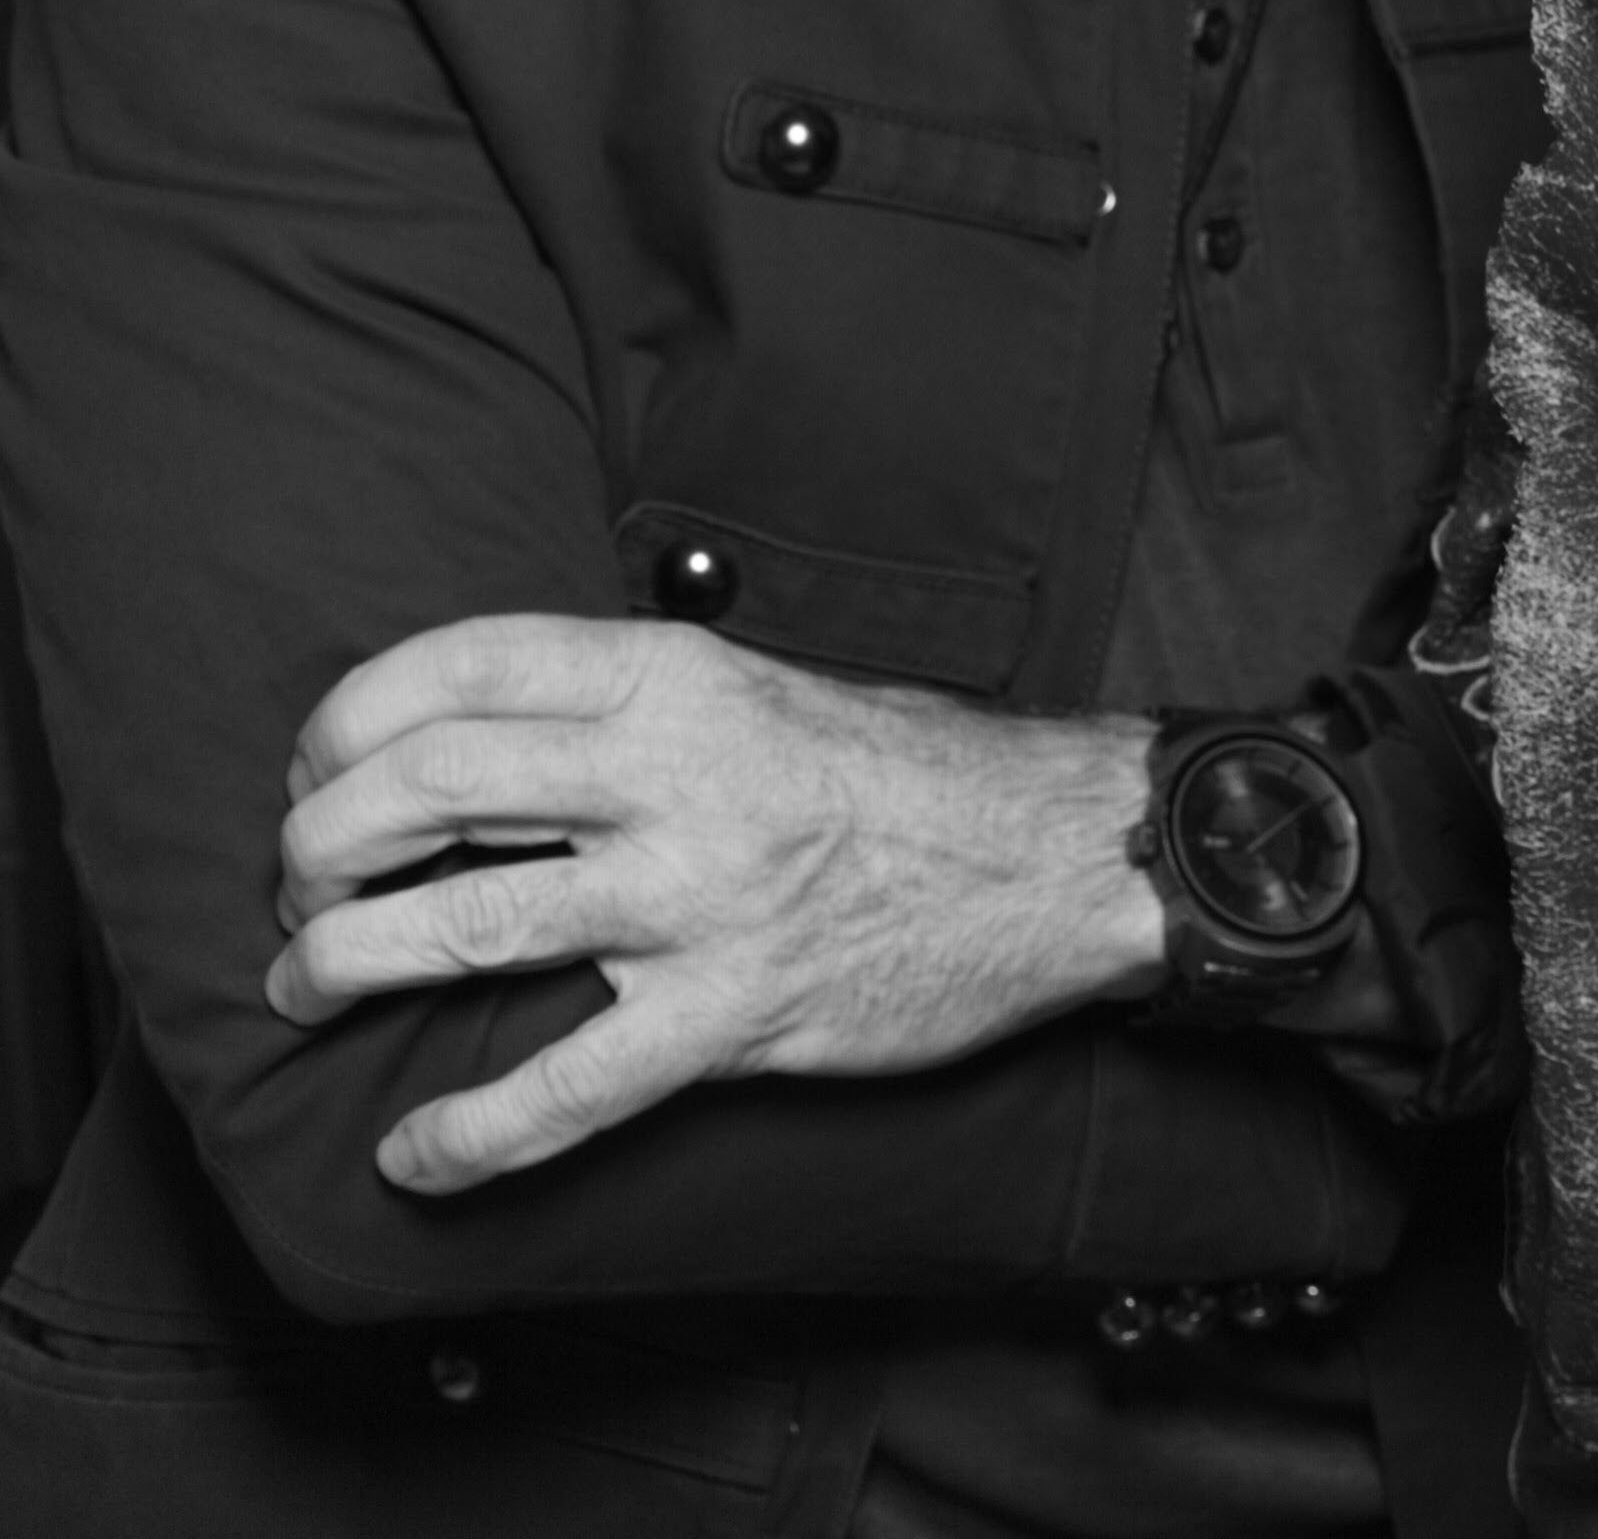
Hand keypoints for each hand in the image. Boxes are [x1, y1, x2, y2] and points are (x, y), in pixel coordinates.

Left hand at [264, 614, 1164, 1194]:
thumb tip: (482, 741)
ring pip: (464, 927)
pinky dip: (468, 1135)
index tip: (316, 775)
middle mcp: (680, 774)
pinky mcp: (736, 1010)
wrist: (1067, 854)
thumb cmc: (913, 775)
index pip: (454, 670)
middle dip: (316, 847)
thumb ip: (635, 708)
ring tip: (308, 988)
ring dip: (342, 966)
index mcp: (679, 678)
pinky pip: (568, 1088)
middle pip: (423, 791)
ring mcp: (703, 896)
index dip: (343, 727)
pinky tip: (417, 1156)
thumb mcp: (766, 688)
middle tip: (301, 892)